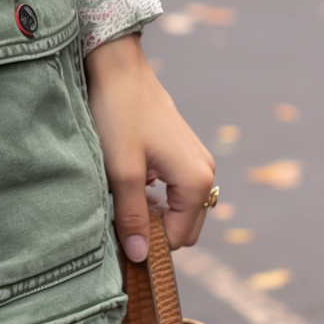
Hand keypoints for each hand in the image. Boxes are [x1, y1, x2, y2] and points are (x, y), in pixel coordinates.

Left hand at [84, 32, 214, 261]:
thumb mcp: (122, 169)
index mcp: (197, 181)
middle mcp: (205, 172)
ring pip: (176, 206)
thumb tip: (140, 256)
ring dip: (150, 208)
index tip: (119, 233)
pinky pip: (173, 187)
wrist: (118, 67)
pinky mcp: (182, 150)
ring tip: (121, 191)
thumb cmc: (119, 114)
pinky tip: (128, 175)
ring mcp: (196, 160)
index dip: (149, 242)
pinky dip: (153, 191)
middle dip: (152, 226)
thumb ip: (132, 215)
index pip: (179, 238)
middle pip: (182, 224)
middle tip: (118, 212)